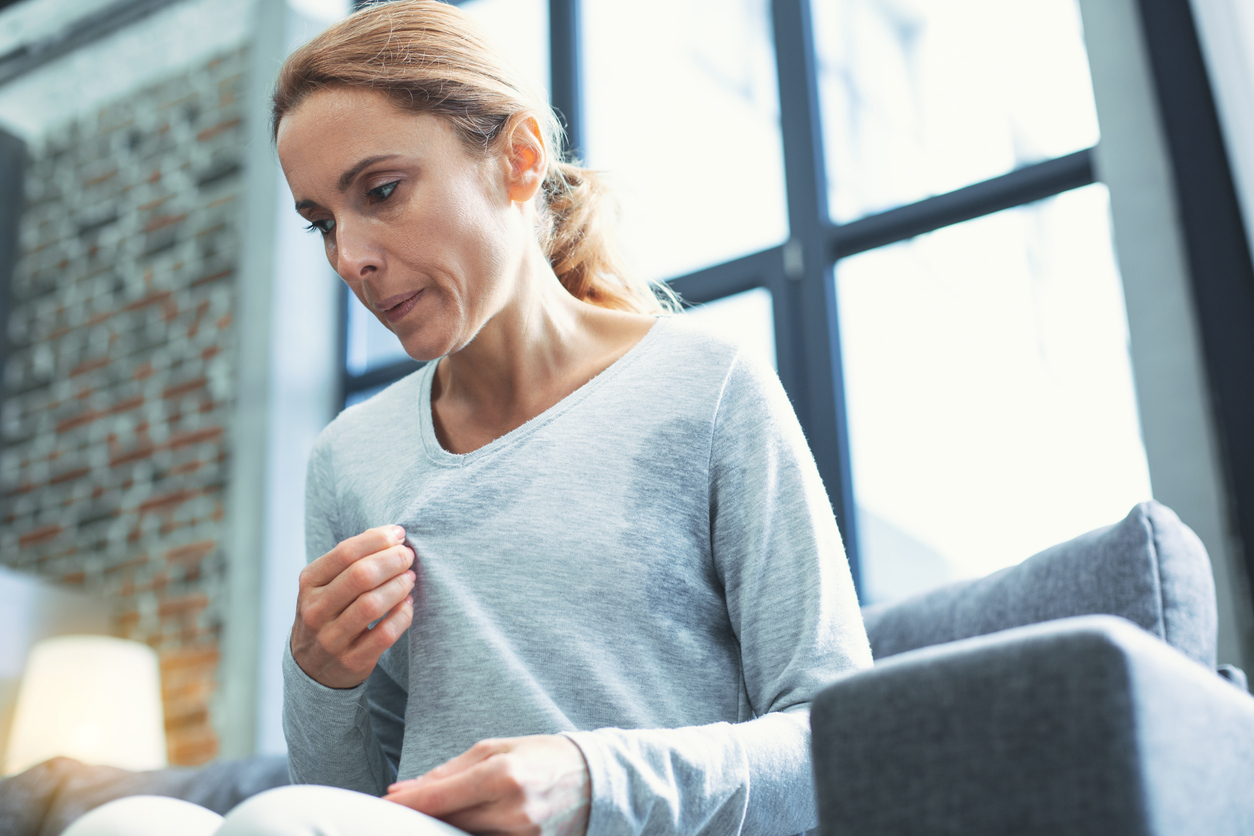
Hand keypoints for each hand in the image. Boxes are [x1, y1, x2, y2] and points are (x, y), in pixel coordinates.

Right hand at [290, 525, 415, 688]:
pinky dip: (402, 615)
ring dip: (399, 586)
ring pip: (372, 605)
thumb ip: (352, 558)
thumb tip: (390, 534)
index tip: (399, 534)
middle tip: (408, 556)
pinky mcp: (351, 660)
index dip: (378, 539)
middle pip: (361, 576)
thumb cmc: (328, 611)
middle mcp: (316, 610)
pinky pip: (384, 634)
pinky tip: (408, 604)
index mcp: (309, 583)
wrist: (311, 666)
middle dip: (392, 561)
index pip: (346, 552)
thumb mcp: (326, 583)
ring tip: (410, 578)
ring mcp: (331, 638)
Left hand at [383, 735, 590, 835]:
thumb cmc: (543, 756)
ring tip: (448, 811)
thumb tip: (406, 789)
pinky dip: (473, 834)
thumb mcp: (497, 749)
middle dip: (425, 815)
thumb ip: (450, 770)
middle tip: (408, 808)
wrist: (596, 779)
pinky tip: (469, 824)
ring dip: (449, 827)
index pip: (441, 797)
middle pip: (449, 822)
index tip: (386, 802)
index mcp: (502, 774)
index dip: (409, 803)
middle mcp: (513, 810)